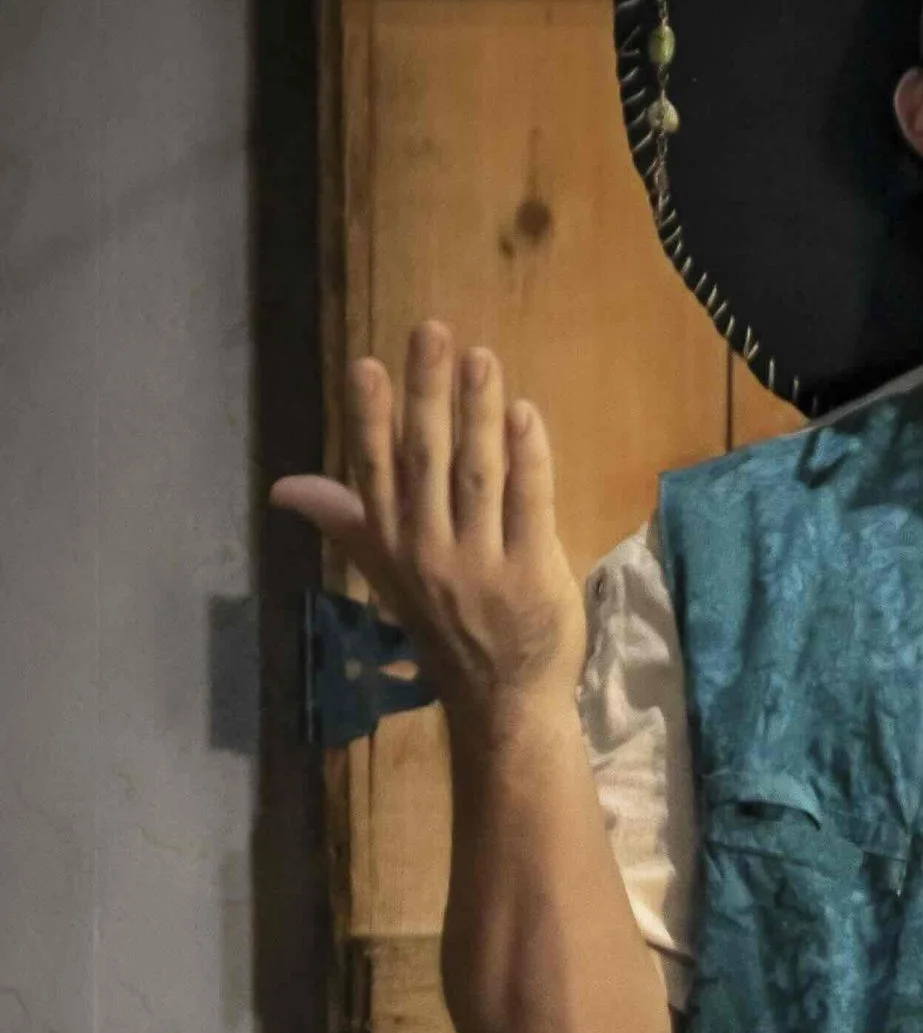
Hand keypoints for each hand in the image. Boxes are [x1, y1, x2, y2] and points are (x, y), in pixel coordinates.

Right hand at [271, 320, 585, 734]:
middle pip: (425, 460)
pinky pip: (529, 506)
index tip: (366, 364)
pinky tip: (524, 414)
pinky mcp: (531, 575)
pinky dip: (528, 459)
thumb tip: (282, 486)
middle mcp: (428, 550)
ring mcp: (480, 565)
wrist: (501, 700)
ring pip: (476, 475)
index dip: (369, 417)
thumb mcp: (386, 573)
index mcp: (390, 543)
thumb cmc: (444, 623)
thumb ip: (343, 519)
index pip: (374, 469)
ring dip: (477, 413)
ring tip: (480, 358)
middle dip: (426, 394)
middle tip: (432, 332)